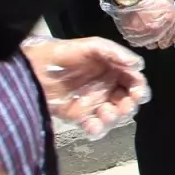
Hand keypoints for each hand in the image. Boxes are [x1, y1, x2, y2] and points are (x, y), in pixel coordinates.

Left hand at [21, 36, 150, 139]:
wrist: (35, 69)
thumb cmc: (65, 54)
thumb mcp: (93, 46)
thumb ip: (116, 53)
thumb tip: (138, 65)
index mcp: (114, 70)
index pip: (134, 81)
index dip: (139, 87)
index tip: (138, 91)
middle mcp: (108, 87)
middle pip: (128, 101)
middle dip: (130, 105)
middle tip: (125, 106)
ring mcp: (94, 103)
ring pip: (114, 115)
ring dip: (115, 117)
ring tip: (107, 113)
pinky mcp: (79, 116)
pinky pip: (93, 125)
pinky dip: (97, 129)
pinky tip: (94, 125)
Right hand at [99, 0, 174, 51]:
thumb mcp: (168, 3)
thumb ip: (174, 17)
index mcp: (170, 20)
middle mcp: (159, 31)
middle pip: (164, 43)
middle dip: (164, 40)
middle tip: (160, 35)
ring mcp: (145, 36)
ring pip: (152, 45)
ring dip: (151, 41)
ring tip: (148, 34)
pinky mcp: (133, 38)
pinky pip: (139, 44)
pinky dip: (140, 40)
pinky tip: (139, 33)